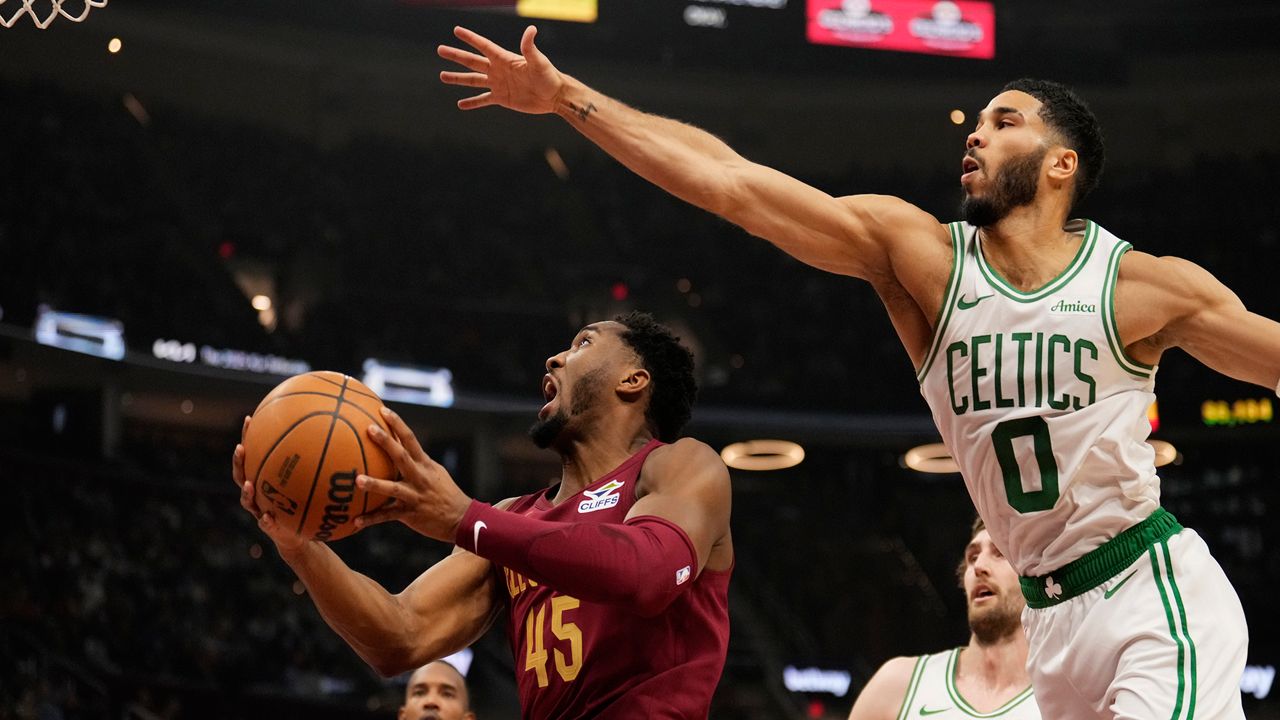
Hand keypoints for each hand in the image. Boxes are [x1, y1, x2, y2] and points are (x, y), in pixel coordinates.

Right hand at [232, 415, 309, 554]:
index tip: (250, 419)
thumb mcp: (308, 481)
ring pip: (246, 499)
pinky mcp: (268, 526)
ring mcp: (258, 509)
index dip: (248, 437)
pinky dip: (265, 520)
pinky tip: (267, 517)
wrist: (296, 533)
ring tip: (248, 484)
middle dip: (239, 461)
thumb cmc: (302, 502)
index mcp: (263, 477)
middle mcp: (256, 491)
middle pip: (241, 473)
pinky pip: (265, 523)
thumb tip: (330, 432)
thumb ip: (313, 463)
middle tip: (240, 448)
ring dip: (246, 492)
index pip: (253, 453)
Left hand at [355, 407, 472, 541]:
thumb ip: (417, 462)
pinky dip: (371, 518)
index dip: (397, 424)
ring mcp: (415, 495)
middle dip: (386, 442)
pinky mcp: (410, 514)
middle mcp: (420, 477)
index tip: (383, 410)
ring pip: (392, 488)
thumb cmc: (445, 493)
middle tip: (369, 429)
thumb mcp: (434, 473)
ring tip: (357, 480)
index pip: (411, 439)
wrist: (462, 518)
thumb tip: (396, 447)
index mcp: (425, 464)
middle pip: (401, 456)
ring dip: (374, 484)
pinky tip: (355, 521)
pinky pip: (387, 516)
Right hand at [438, 25, 563, 113]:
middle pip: (472, 61)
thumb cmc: (549, 76)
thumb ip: (530, 47)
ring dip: (458, 79)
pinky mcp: (501, 98)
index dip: (470, 38)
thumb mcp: (539, 61)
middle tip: (440, 49)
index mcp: (504, 59)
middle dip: (456, 56)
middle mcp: (498, 70)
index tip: (457, 30)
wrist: (554, 96)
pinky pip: (483, 99)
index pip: (483, 46)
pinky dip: (472, 102)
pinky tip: (461, 104)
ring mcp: (498, 84)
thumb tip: (531, 29)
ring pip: (473, 80)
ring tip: (442, 76)